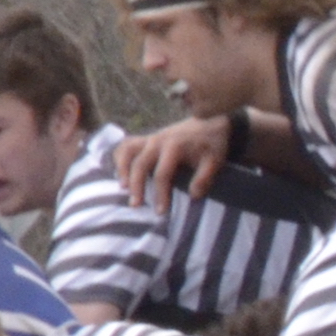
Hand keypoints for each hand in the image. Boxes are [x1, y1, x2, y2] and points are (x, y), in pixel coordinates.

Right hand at [115, 115, 235, 212]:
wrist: (210, 123)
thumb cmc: (212, 145)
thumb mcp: (214, 161)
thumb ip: (205, 178)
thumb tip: (193, 195)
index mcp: (175, 146)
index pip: (162, 174)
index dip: (160, 194)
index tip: (161, 211)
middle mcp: (158, 141)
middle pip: (140, 163)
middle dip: (137, 185)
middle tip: (136, 205)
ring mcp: (151, 138)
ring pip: (128, 150)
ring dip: (122, 169)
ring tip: (122, 188)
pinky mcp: (148, 139)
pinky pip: (127, 144)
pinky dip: (120, 157)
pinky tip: (121, 173)